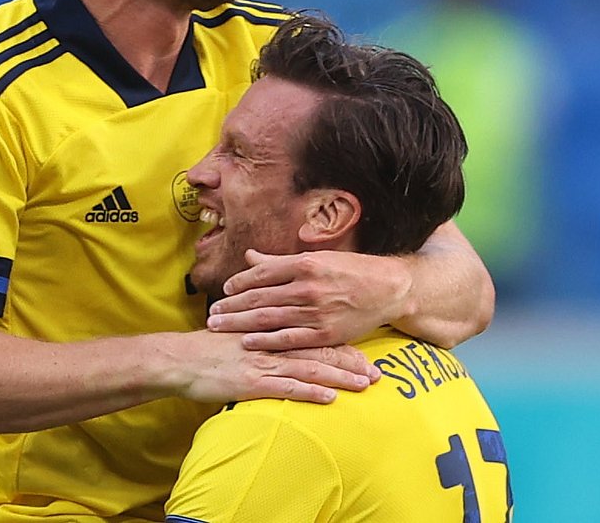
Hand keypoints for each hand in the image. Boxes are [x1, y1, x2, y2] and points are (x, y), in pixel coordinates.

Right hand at [168, 330, 377, 405]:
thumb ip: (266, 327)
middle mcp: (274, 343)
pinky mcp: (253, 382)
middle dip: (352, 362)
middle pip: (321, 350)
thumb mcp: (241, 329)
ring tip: (365, 385)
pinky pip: (288, 388)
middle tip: (377, 372)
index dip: (343, 343)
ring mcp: (265, 362)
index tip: (366, 351)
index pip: (316, 333)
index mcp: (274, 329)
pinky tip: (331, 398)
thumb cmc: (210, 347)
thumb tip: (284, 329)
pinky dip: (311, 392)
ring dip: (341, 377)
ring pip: (312, 368)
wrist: (180, 360)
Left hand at [207, 249, 411, 350]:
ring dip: (240, 323)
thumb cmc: (352, 271)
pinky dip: (266, 340)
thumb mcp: (318, 259)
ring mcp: (316, 311)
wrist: (388, 290)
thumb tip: (251, 257)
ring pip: (269, 318)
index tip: (223, 291)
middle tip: (211, 314)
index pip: (262, 273)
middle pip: (259, 297)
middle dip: (232, 306)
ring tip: (219, 327)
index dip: (239, 283)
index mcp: (306, 264)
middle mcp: (308, 286)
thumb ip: (281, 262)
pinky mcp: (325, 333)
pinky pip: (289, 338)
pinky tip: (247, 342)